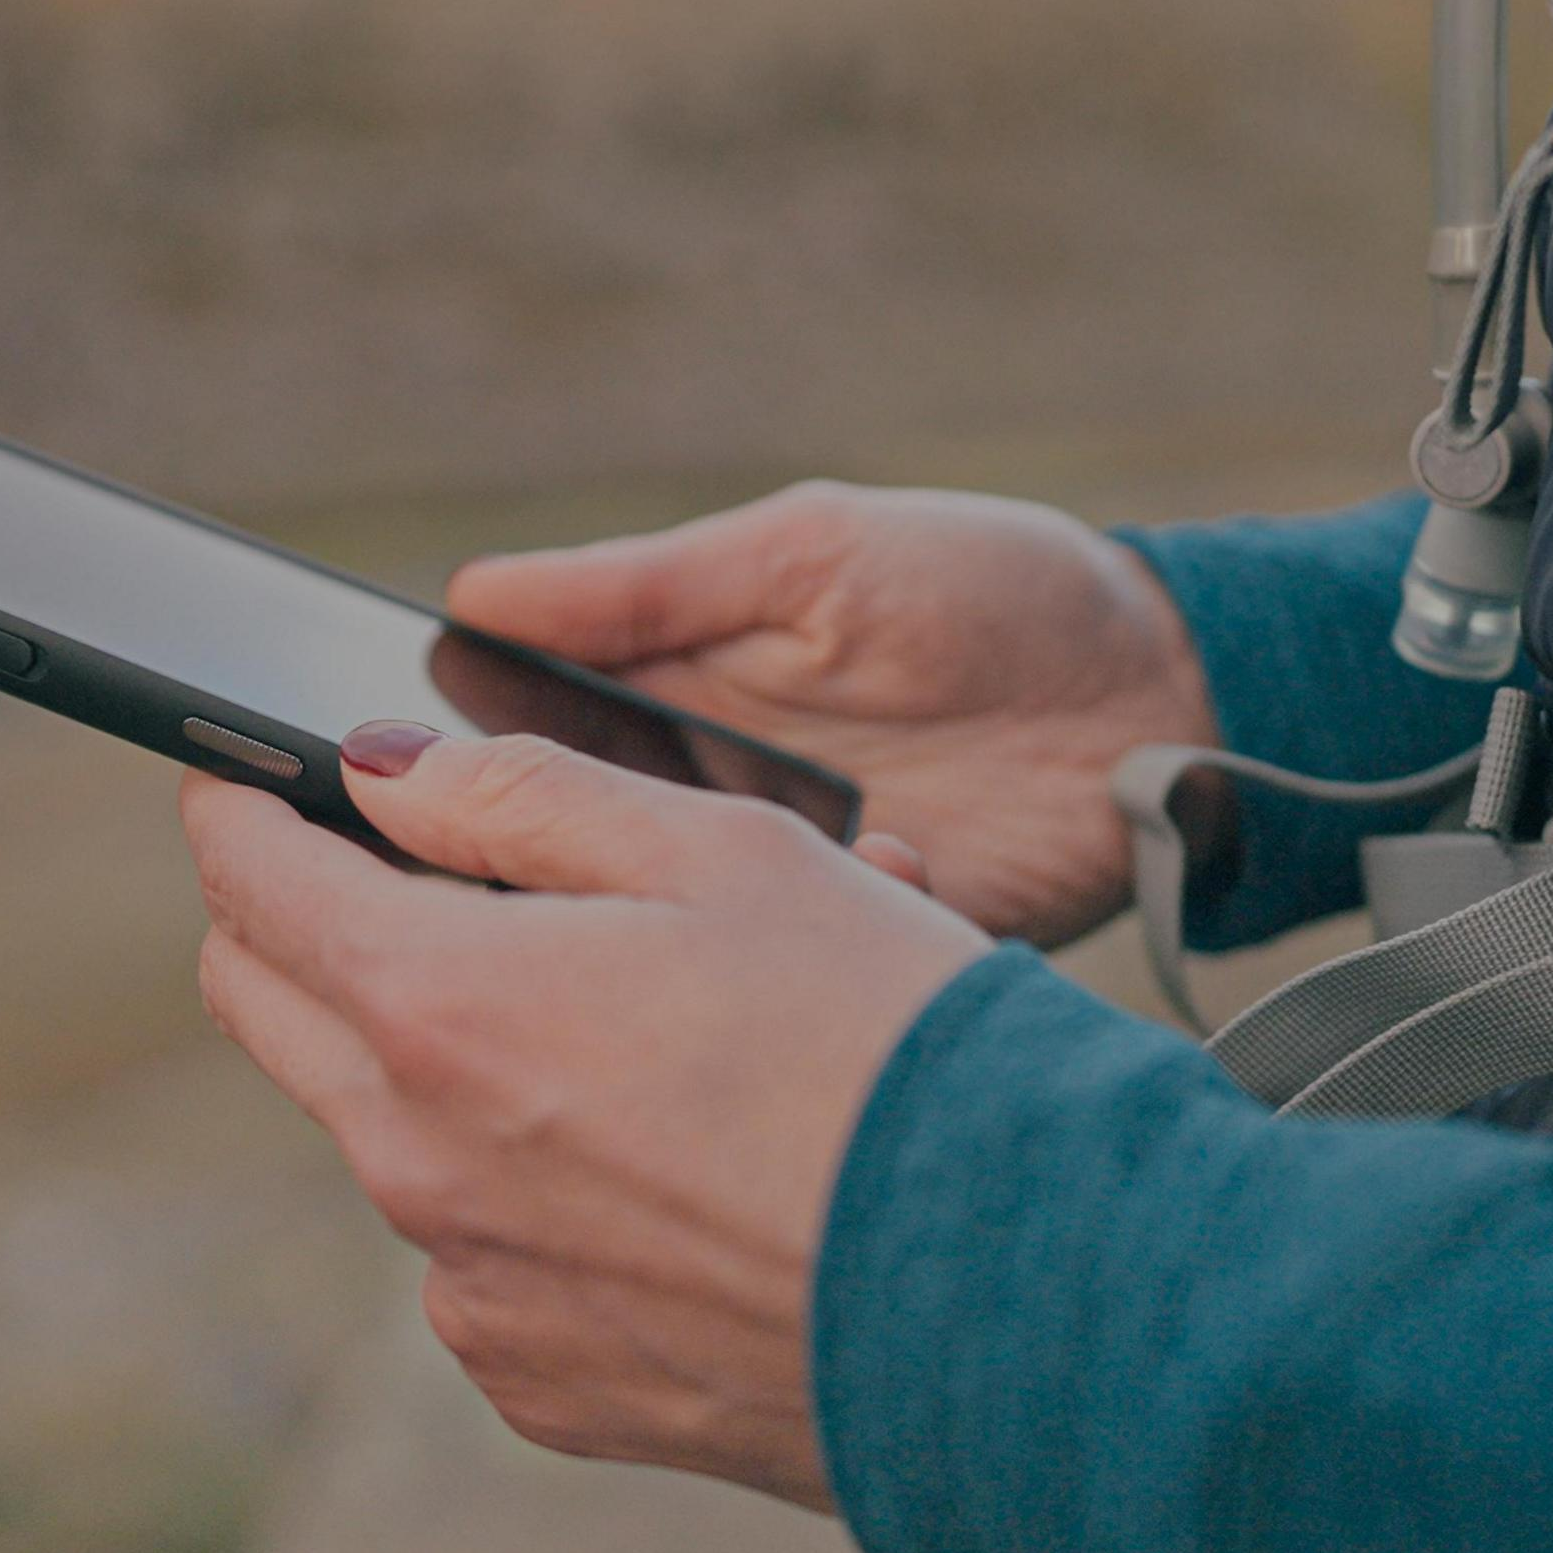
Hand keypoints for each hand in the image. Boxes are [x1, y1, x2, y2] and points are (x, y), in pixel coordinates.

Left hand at [181, 723, 987, 1508]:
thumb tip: (379, 771)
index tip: (250, 773)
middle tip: (388, 869)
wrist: (1027, 1299)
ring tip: (634, 1019)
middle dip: (299, 921)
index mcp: (442, 1007)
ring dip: (448, 1060)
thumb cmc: (892, 1045)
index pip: (250, 881)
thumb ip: (521, 796)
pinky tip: (675, 1163)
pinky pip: (483, 1260)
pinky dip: (535, 1195)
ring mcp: (475, 1291)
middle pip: (269, 1010)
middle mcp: (419, 1165)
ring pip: (387, 1135)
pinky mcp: (541, 1383)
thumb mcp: (726, 853)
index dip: (241, 803)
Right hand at [451, 484, 1216, 945]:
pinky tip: (889, 875)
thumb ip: (652, 587)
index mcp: (662, 707)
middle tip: (528, 865)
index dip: (435, 779)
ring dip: (675, 929)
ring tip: (729, 861)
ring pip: (658, 956)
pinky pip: (791, 997)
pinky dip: (809, 966)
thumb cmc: (996, 591)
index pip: (504, 759)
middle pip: (557, 878)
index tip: (375, 783)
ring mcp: (773, 908)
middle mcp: (697, 821)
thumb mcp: (816, 554)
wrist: (1176, 693)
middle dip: (531, 880)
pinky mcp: (857, 973)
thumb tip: (474, 589)